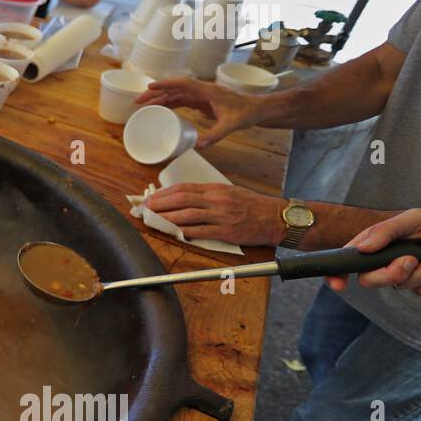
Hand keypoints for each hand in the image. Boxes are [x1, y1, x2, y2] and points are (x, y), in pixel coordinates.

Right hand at [134, 78, 266, 148]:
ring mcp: (201, 96)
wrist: (258, 109)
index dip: (165, 85)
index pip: (183, 84)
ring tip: (143, 105)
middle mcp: (202, 90)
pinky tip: (159, 109)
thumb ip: (215, 135)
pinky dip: (169, 103)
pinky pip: (181, 100)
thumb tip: (198, 146)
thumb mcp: (231, 125)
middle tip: (138, 101)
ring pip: (175, 94)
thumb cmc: (247, 113)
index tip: (150, 87)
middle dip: (155, 93)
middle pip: (174, 89)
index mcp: (208, 91)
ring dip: (159, 98)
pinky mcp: (201, 102)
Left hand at [143, 182, 285, 246]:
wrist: (276, 217)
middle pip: (181, 199)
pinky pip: (201, 232)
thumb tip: (184, 199)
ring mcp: (221, 216)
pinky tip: (173, 233)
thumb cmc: (252, 205)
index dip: (164, 193)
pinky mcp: (226, 231)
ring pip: (187, 215)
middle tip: (145, 208)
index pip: (183, 188)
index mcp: (216, 188)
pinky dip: (185, 232)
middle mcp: (216, 200)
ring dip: (167, 218)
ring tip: (153, 220)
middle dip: (160, 204)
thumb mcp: (229, 192)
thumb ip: (208, 195)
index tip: (151, 197)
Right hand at [326, 209, 420, 295]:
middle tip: (409, 261)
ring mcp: (404, 275)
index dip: (336, 274)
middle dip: (389, 274)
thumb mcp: (409, 218)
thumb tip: (362, 247)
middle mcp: (385, 262)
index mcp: (375, 245)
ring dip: (420, 273)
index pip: (348, 260)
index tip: (338, 284)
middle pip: (369, 280)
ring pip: (400, 285)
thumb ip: (384, 231)